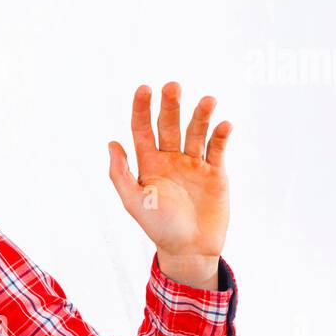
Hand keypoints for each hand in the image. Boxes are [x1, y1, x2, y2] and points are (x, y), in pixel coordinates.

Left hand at [107, 82, 231, 278]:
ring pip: (196, 132)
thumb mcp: (133, 201)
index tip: (144, 89)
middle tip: (172, 86)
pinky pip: (217, 148)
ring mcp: (194, 163)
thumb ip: (121, 173)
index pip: (143, 129)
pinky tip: (223, 125)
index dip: (142, 108)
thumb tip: (111, 143)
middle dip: (171, 105)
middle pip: (169, 124)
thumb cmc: (158, 227)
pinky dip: (220, 136)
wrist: (190, 249)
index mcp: (148, 162)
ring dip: (200, 115)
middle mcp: (171, 158)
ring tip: (207, 100)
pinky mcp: (215, 172)